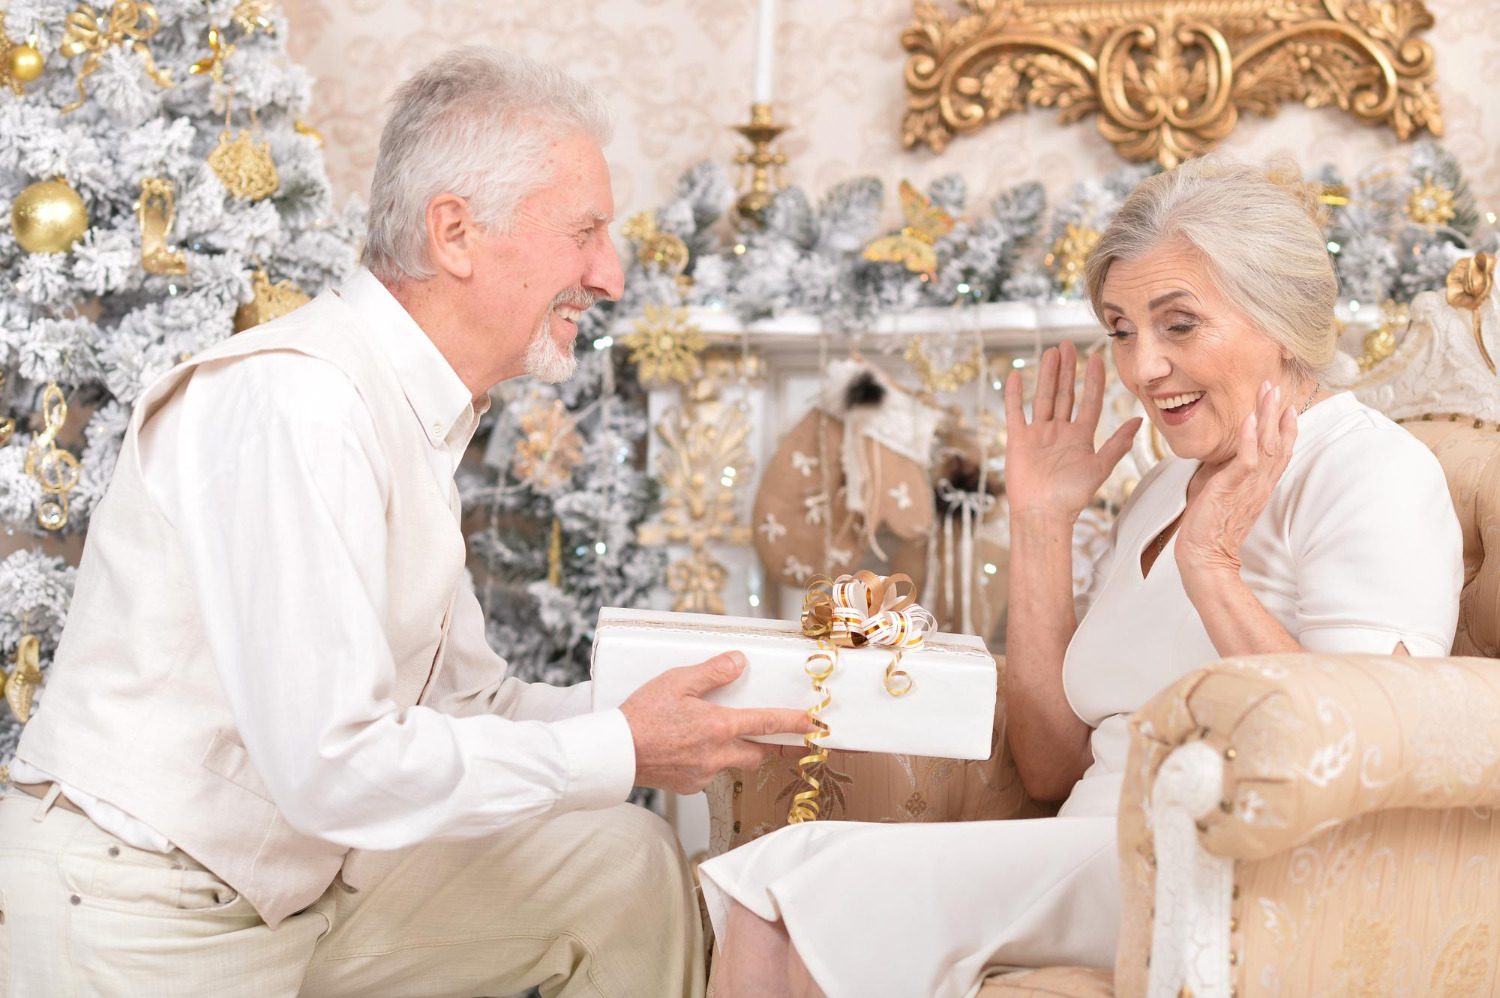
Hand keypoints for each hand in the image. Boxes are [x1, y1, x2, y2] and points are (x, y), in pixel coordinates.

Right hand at [618, 651, 816, 794]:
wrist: (615, 753)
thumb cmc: (642, 715)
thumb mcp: (677, 681)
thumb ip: (713, 672)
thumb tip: (739, 662)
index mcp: (719, 726)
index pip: (767, 723)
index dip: (794, 723)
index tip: (814, 725)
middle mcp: (717, 754)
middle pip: (757, 754)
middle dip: (770, 747)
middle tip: (781, 741)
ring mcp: (703, 774)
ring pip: (732, 764)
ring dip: (734, 752)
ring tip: (718, 738)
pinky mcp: (689, 786)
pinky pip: (708, 775)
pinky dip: (706, 762)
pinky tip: (688, 750)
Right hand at [1004, 341, 1141, 521]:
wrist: (1043, 513)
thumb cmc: (1072, 496)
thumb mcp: (1100, 468)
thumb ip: (1118, 443)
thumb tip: (1139, 420)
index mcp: (1080, 437)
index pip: (1089, 402)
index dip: (1093, 380)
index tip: (1097, 358)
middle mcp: (1060, 432)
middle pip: (1064, 394)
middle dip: (1067, 370)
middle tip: (1068, 345)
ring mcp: (1038, 434)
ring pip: (1044, 398)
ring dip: (1047, 375)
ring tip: (1051, 352)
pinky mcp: (1018, 439)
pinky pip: (1016, 412)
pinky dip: (1016, 394)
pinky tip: (1018, 375)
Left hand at [1176, 380, 1297, 583]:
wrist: (1205, 554)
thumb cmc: (1209, 524)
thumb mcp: (1220, 489)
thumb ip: (1226, 470)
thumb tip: (1221, 455)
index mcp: (1260, 484)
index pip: (1279, 452)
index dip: (1285, 428)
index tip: (1286, 404)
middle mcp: (1260, 483)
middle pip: (1277, 442)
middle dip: (1276, 412)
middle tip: (1275, 385)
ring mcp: (1249, 486)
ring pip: (1266, 446)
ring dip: (1266, 416)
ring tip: (1267, 392)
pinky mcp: (1233, 489)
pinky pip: (1246, 461)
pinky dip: (1249, 439)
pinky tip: (1249, 420)